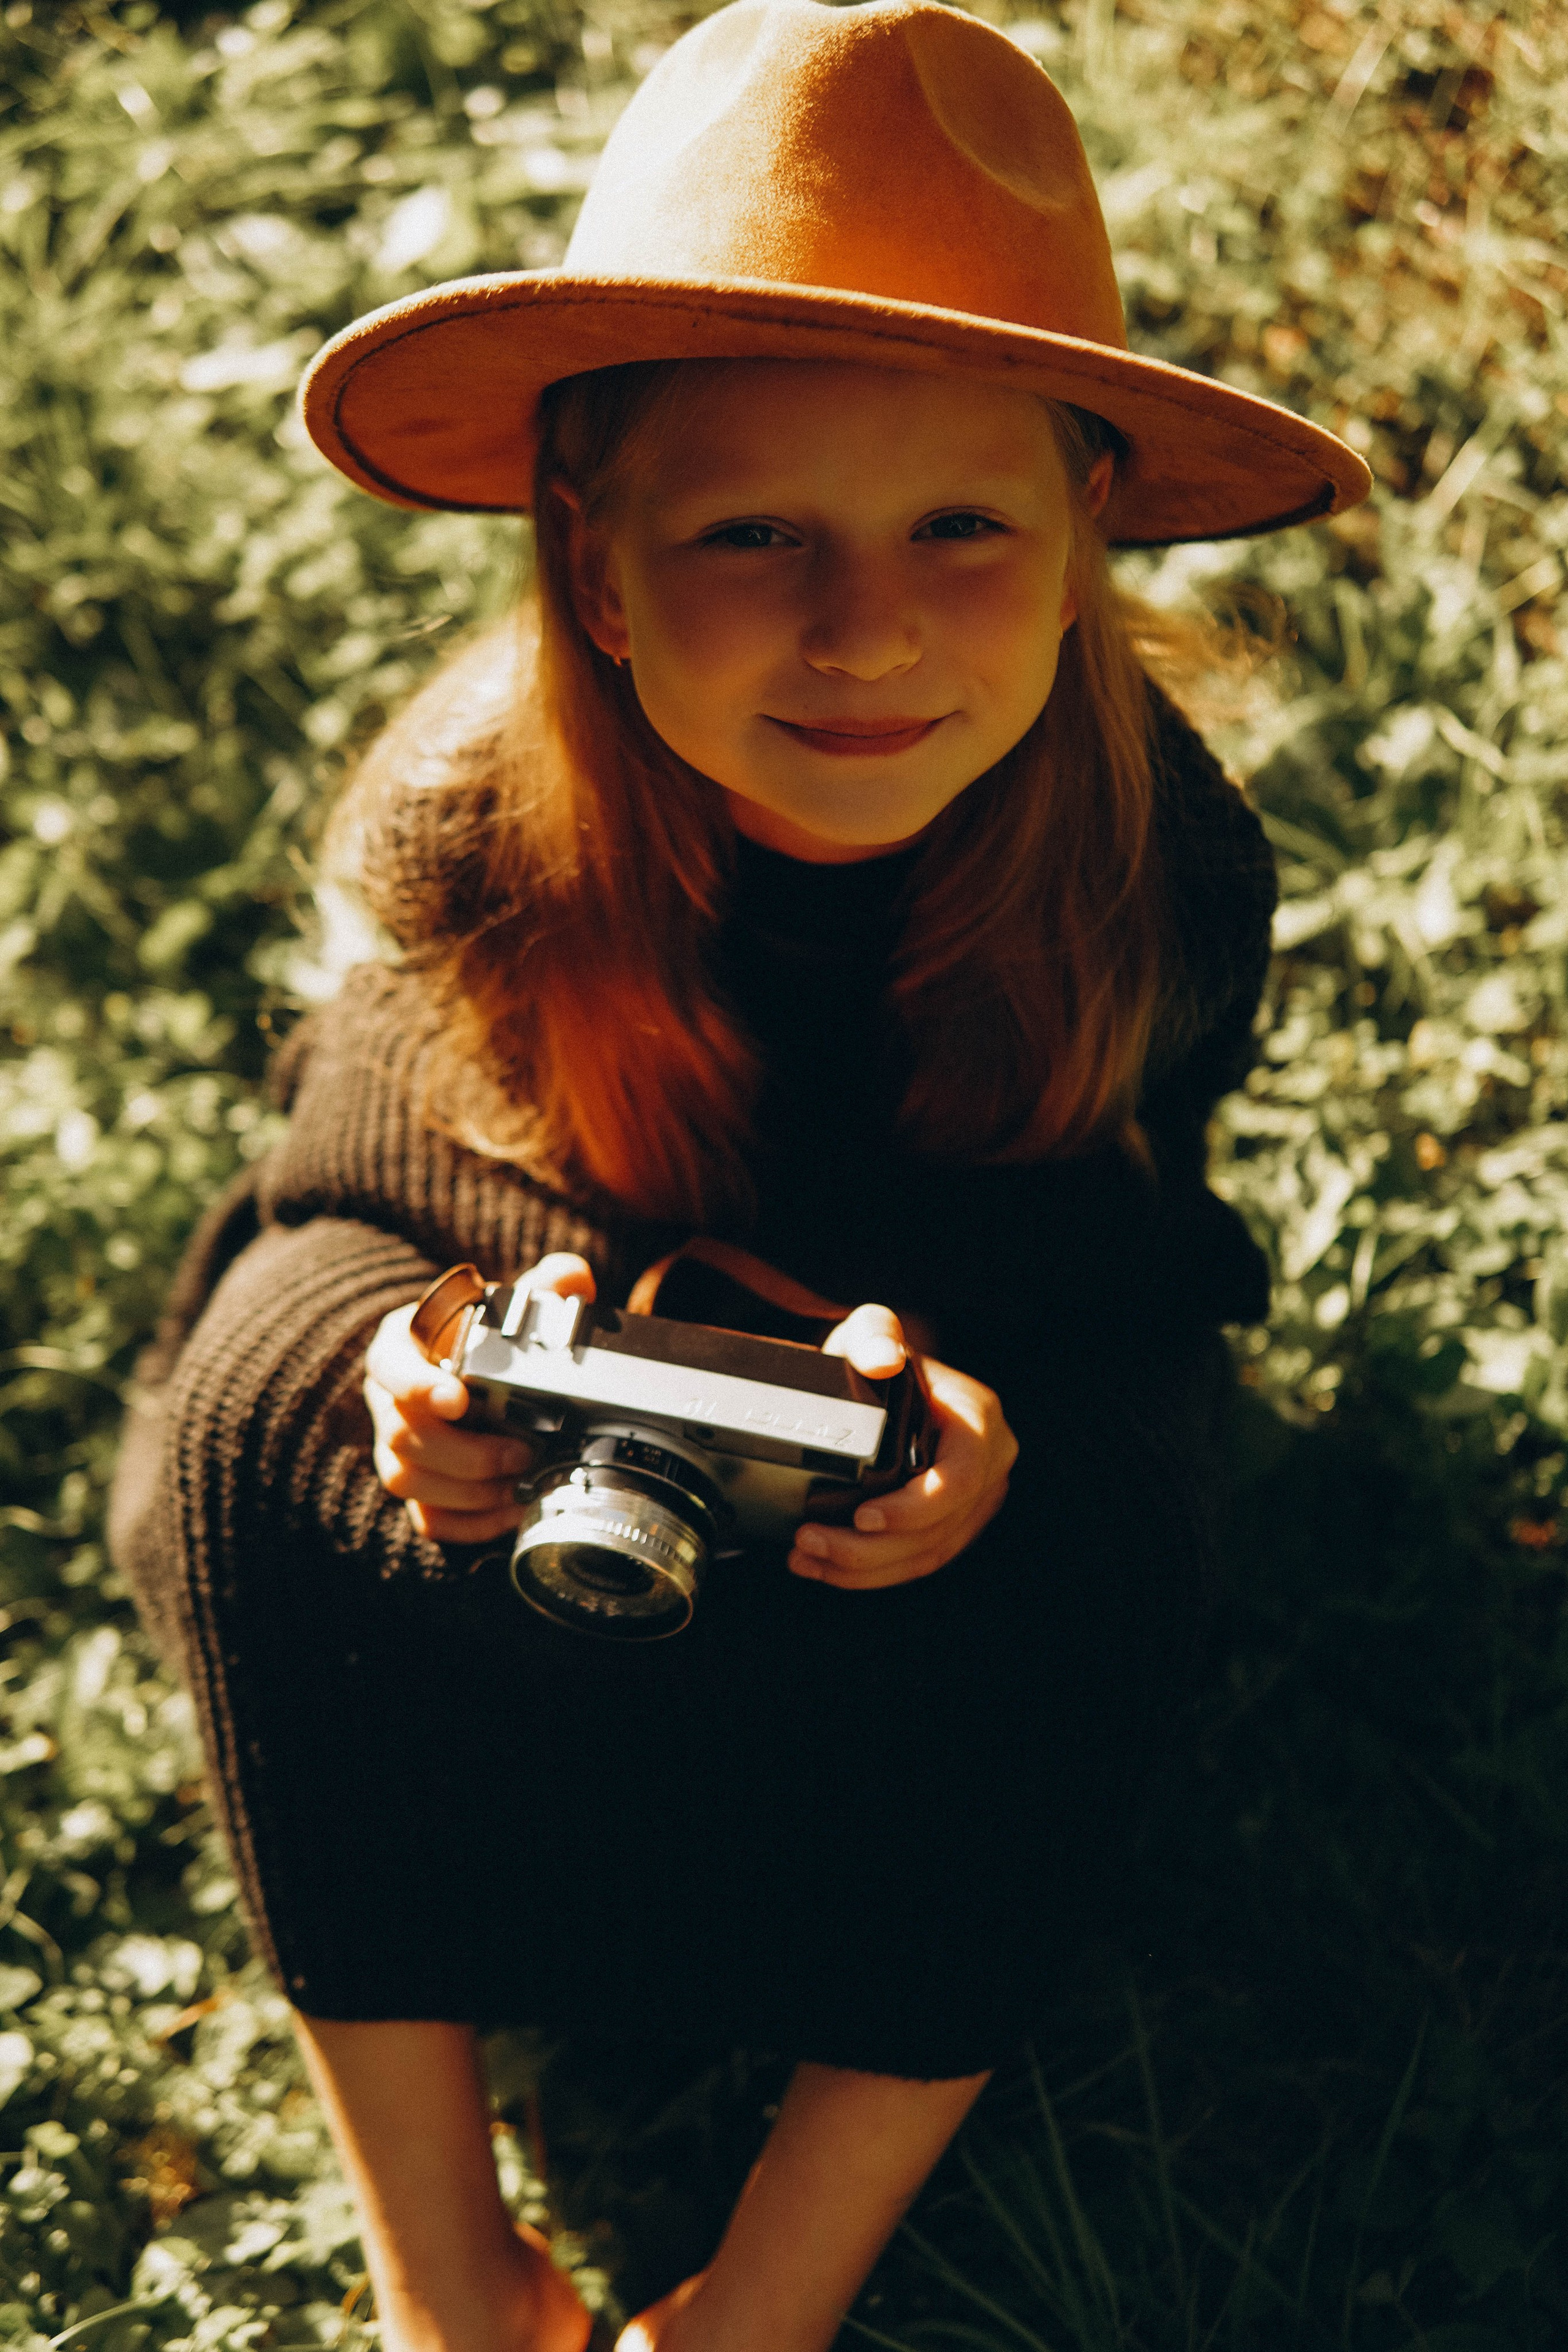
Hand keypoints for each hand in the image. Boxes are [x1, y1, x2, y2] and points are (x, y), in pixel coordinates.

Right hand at [363, 1253, 595, 1545]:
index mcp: (402, 1348)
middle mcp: (387, 1400)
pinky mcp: (415, 1488)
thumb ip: (542, 1288)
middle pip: (401, 1435)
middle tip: (518, 1452)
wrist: (480, 1376)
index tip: (458, 1398)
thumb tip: (572, 1275)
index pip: (388, 1365)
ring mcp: (395, 1449)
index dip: (415, 1385)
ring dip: (467, 1491)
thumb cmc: (487, 1339)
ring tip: (518, 1485)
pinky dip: (468, 1524)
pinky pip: (425, 1518)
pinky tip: (509, 1514)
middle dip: (464, 1453)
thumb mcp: (511, 1308)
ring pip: (407, 1480)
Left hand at [787, 1305, 1016, 1588]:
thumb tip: (882, 1360)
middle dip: (870, 1550)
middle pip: (937, 1531)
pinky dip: (868, 1572)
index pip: (959, 1479)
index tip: (860, 1517)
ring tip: (805, 1557)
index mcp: (978, 1422)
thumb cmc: (881, 1360)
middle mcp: (987, 1467)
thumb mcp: (872, 1334)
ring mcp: (973, 1504)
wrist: (885, 1384)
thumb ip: (874, 1334)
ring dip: (861, 1569)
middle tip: (809, 1542)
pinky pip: (914, 1562)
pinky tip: (823, 1566)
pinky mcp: (951, 1527)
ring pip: (924, 1556)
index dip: (913, 1508)